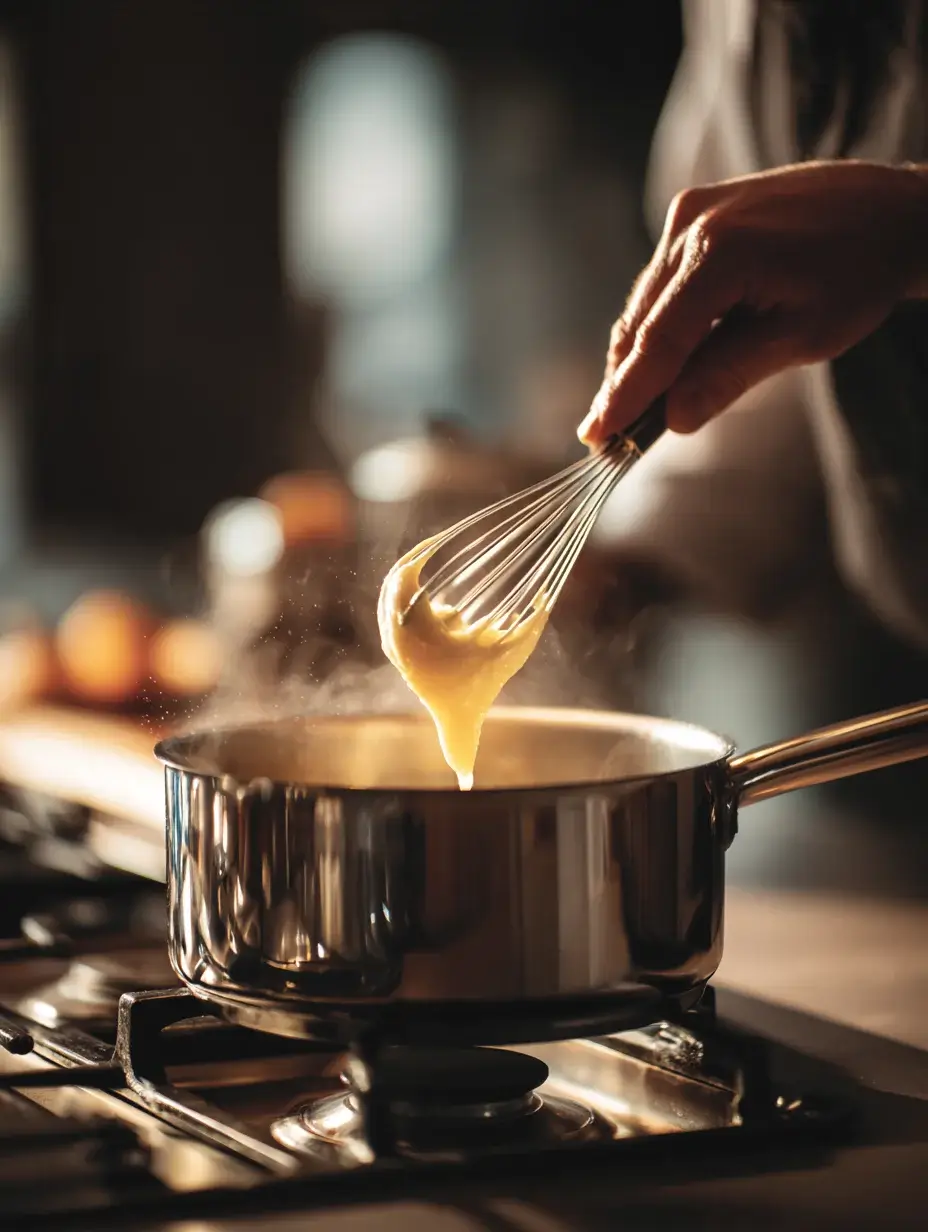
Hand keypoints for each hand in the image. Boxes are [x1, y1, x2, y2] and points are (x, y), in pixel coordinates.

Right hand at [578, 160, 927, 443]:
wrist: (892, 210)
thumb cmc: (859, 274)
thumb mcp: (802, 337)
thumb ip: (730, 375)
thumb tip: (675, 421)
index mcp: (720, 252)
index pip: (659, 341)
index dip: (626, 395)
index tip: (596, 437)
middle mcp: (693, 223)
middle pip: (641, 322)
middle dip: (626, 382)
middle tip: (608, 437)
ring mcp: (691, 212)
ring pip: (646, 303)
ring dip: (640, 356)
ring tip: (632, 410)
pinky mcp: (696, 211)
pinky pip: (662, 281)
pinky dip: (660, 323)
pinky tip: (663, 363)